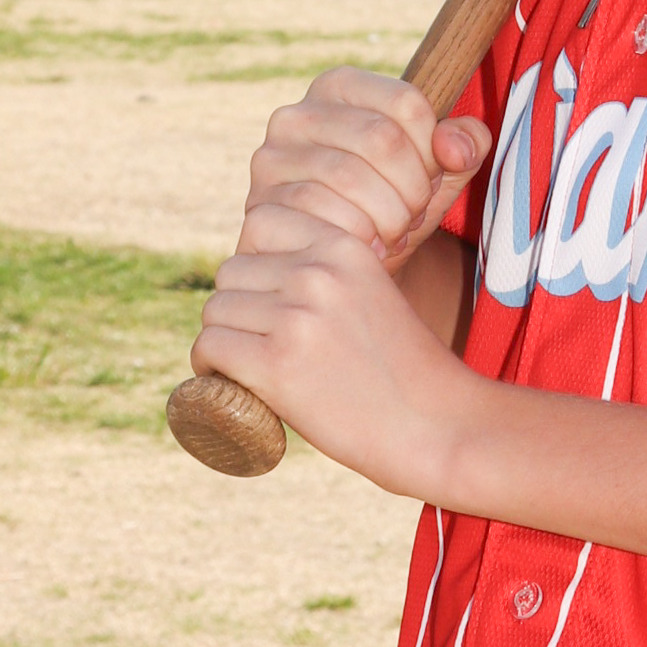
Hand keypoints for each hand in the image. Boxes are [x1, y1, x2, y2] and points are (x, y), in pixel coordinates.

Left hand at [190, 200, 481, 495]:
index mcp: (345, 247)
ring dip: (223, 339)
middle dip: (238, 307)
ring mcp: (296, 317)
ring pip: (216, 311)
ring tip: (247, 368)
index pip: (262, 219)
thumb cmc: (405, 371)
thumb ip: (324, 278)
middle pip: (232, 272)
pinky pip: (210, 348)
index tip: (268, 296)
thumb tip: (250, 278)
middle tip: (259, 344)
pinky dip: (210, 368)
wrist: (437, 427)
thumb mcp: (373, 295)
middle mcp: (318, 273)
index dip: (257, 258)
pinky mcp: (276, 364)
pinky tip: (231, 384)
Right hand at [240, 69, 489, 269]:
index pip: (406, 103)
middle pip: (382, 138)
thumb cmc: (395, 204)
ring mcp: (271, 160)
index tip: (431, 177)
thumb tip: (456, 146)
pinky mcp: (261, 206)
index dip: (433, 150)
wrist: (348, 264)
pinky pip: (323, 215)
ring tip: (395, 232)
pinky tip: (369, 249)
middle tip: (415, 214)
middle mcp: (296, 114)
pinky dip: (360, 238)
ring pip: (352, 177)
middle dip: (414, 187)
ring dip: (391, 216)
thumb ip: (465, 144)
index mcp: (339, 88)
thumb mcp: (439, 170)